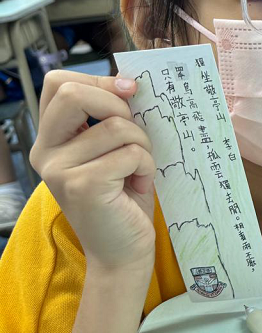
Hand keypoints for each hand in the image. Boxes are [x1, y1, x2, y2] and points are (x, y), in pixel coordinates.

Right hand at [29, 72, 156, 269]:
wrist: (122, 252)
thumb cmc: (123, 197)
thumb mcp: (112, 150)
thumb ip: (110, 118)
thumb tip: (129, 82)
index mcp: (50, 138)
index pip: (59, 83)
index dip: (98, 79)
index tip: (128, 92)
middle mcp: (45, 152)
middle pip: (75, 93)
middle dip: (119, 106)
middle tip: (134, 136)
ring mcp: (59, 169)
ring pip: (116, 126)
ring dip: (142, 144)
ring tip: (137, 170)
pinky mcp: (83, 185)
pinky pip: (130, 153)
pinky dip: (146, 166)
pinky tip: (136, 186)